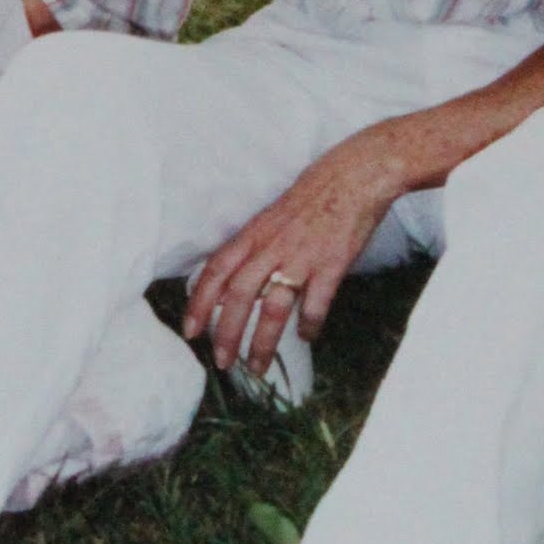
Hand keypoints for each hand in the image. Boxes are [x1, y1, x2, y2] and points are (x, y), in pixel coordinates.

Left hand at [184, 120, 409, 375]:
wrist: (353, 176)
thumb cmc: (311, 197)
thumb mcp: (271, 218)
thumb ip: (252, 247)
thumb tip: (232, 283)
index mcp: (253, 234)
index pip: (216, 271)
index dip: (200, 302)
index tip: (190, 330)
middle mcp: (272, 247)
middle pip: (239, 296)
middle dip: (226, 333)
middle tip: (221, 362)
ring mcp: (302, 257)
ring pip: (273, 308)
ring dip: (262, 342)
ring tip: (256, 367)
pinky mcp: (332, 265)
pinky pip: (315, 304)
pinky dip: (309, 325)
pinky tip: (306, 337)